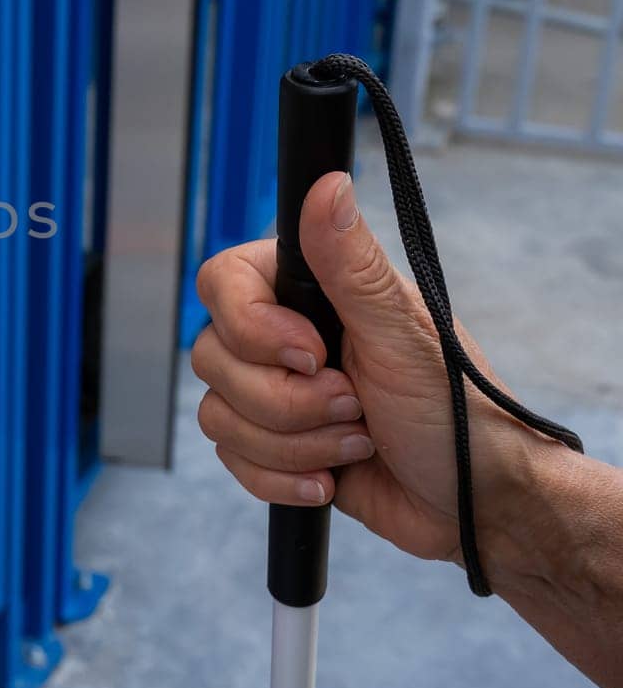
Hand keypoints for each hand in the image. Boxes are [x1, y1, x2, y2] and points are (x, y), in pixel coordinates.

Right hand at [191, 171, 552, 569]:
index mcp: (311, 292)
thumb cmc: (458, 413)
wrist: (476, 504)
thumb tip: (327, 183)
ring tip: (357, 442)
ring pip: (216, 414)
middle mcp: (283, 335)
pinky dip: (283, 477)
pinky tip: (334, 477)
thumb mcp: (403, 335)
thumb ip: (351, 264)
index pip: (221, 283)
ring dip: (295, 444)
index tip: (314, 353)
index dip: (253, 327)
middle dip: (286, 402)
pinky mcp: (272, 444)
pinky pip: (231, 459)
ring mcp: (273, 391)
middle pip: (211, 357)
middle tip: (355, 405)